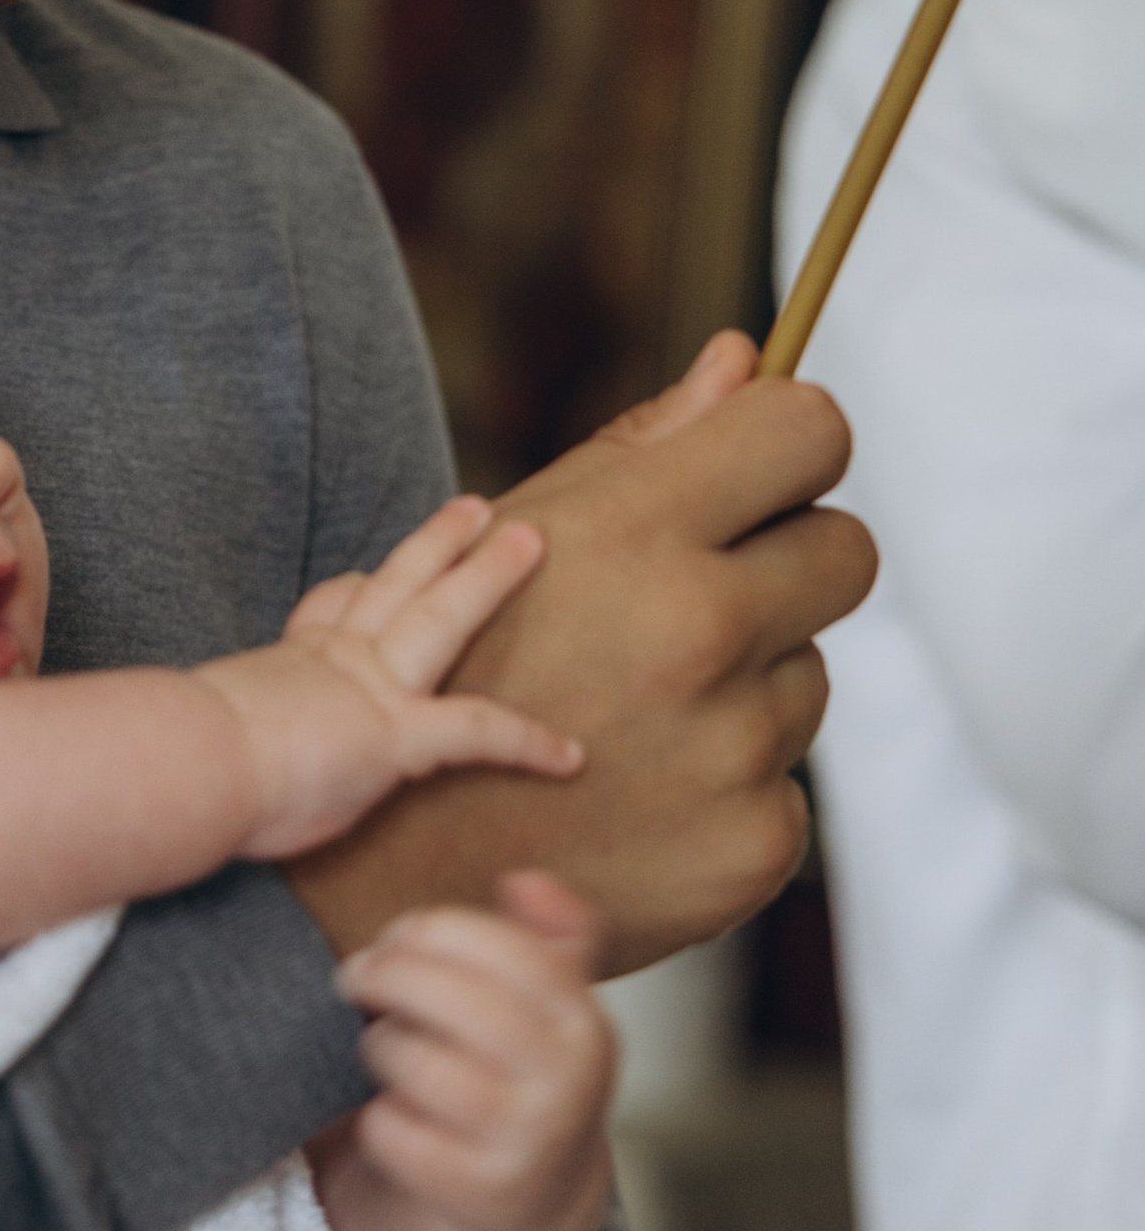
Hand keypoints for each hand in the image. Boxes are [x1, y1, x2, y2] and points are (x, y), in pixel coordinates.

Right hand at [199, 496, 582, 859]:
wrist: (184, 764)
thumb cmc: (175, 763)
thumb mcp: (195, 733)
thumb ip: (208, 735)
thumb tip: (174, 758)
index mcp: (285, 665)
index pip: (327, 614)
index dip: (353, 591)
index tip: (365, 574)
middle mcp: (332, 662)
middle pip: (395, 585)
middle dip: (440, 544)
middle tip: (479, 509)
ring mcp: (369, 688)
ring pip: (441, 617)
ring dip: (487, 576)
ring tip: (530, 540)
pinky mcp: (396, 733)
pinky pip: (479, 731)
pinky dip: (529, 743)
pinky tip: (571, 757)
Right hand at [297, 333, 872, 972]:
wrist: (385, 872)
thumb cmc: (448, 673)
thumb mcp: (520, 534)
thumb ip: (649, 444)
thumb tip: (746, 358)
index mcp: (638, 534)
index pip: (811, 433)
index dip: (788, 445)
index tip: (762, 469)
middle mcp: (701, 634)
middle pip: (845, 553)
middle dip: (787, 561)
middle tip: (695, 600)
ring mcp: (734, 749)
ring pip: (806, 675)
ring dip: (743, 685)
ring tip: (628, 715)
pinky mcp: (752, 846)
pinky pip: (782, 783)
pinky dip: (724, 786)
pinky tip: (636, 795)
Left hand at [310, 870, 614, 1230]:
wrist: (527, 1198)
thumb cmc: (518, 1073)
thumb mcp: (549, 1004)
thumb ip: (546, 935)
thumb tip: (527, 881)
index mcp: (585, 1020)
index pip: (500, 945)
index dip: (430, 930)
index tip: (396, 934)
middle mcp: (570, 1081)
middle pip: (447, 998)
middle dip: (387, 977)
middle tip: (359, 976)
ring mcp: (528, 1141)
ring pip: (410, 1061)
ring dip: (381, 1048)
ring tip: (386, 1047)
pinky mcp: (478, 1192)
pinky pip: (390, 1130)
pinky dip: (378, 1118)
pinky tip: (393, 1112)